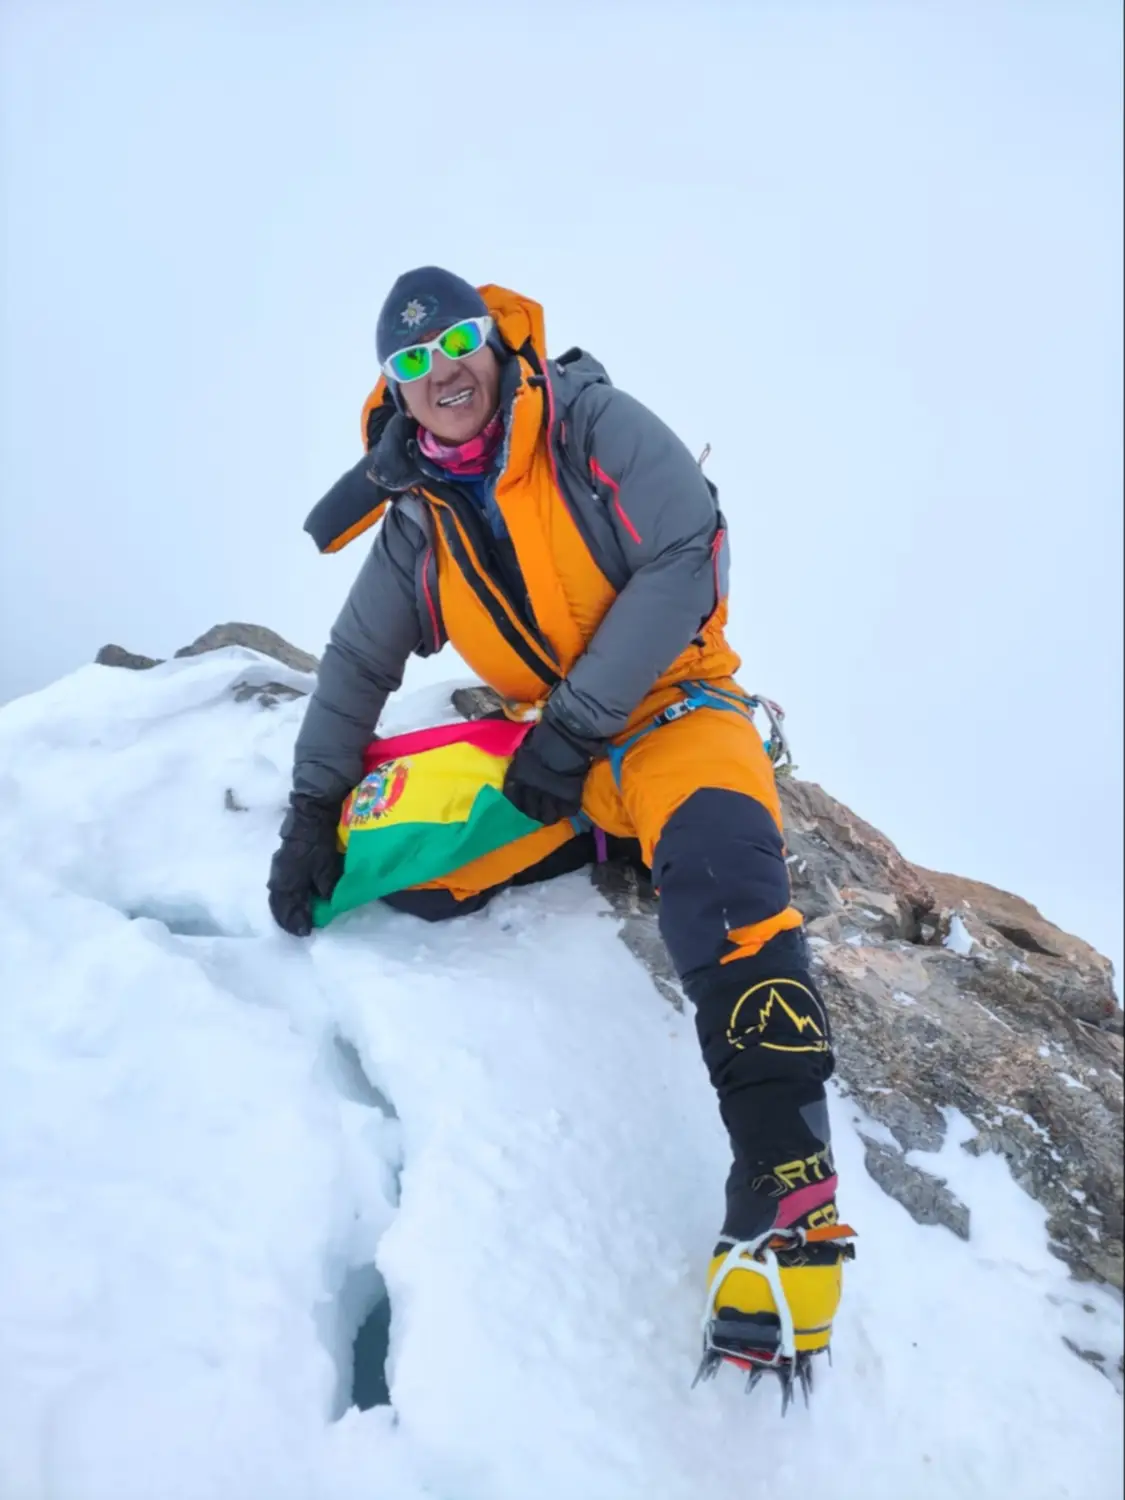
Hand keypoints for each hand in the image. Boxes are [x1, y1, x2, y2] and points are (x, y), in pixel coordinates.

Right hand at [267, 793, 344, 935]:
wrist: (310, 815)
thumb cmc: (319, 842)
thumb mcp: (326, 868)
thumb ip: (326, 888)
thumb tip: (326, 902)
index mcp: (287, 881)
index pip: (287, 907)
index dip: (295, 921)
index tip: (305, 932)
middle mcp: (279, 877)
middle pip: (280, 903)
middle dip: (288, 916)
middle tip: (298, 927)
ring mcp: (279, 867)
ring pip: (279, 894)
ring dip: (286, 906)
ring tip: (295, 916)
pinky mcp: (283, 860)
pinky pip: (281, 884)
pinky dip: (287, 895)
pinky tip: (295, 897)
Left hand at [503, 712, 602, 825]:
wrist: (567, 734)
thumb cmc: (544, 736)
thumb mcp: (525, 748)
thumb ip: (522, 764)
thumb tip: (520, 773)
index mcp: (518, 775)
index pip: (512, 798)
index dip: (516, 803)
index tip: (520, 803)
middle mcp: (531, 788)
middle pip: (529, 811)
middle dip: (533, 812)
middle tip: (538, 810)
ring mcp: (550, 793)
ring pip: (547, 815)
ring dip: (549, 815)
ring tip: (553, 812)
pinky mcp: (568, 794)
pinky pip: (566, 810)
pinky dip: (566, 810)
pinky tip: (566, 806)